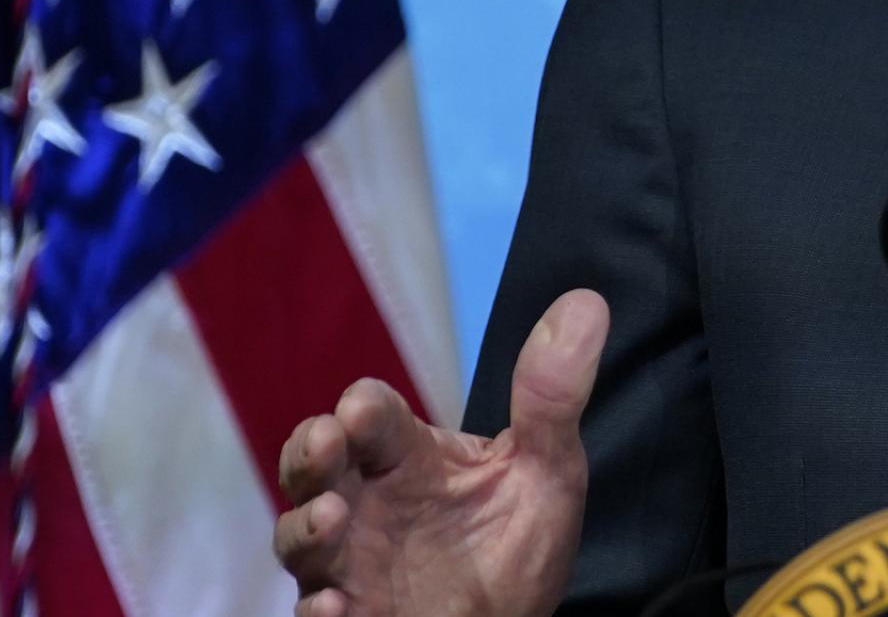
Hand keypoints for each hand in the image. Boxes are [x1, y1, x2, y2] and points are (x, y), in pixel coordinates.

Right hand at [275, 289, 608, 616]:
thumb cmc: (519, 547)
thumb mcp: (547, 471)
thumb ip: (553, 396)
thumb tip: (586, 302)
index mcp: (409, 458)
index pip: (372, 418)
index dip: (364, 410)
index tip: (362, 411)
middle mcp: (367, 504)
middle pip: (313, 467)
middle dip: (308, 453)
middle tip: (324, 443)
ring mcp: (351, 563)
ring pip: (301, 537)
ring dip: (306, 527)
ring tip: (331, 520)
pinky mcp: (351, 616)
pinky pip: (317, 612)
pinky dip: (320, 609)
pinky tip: (336, 606)